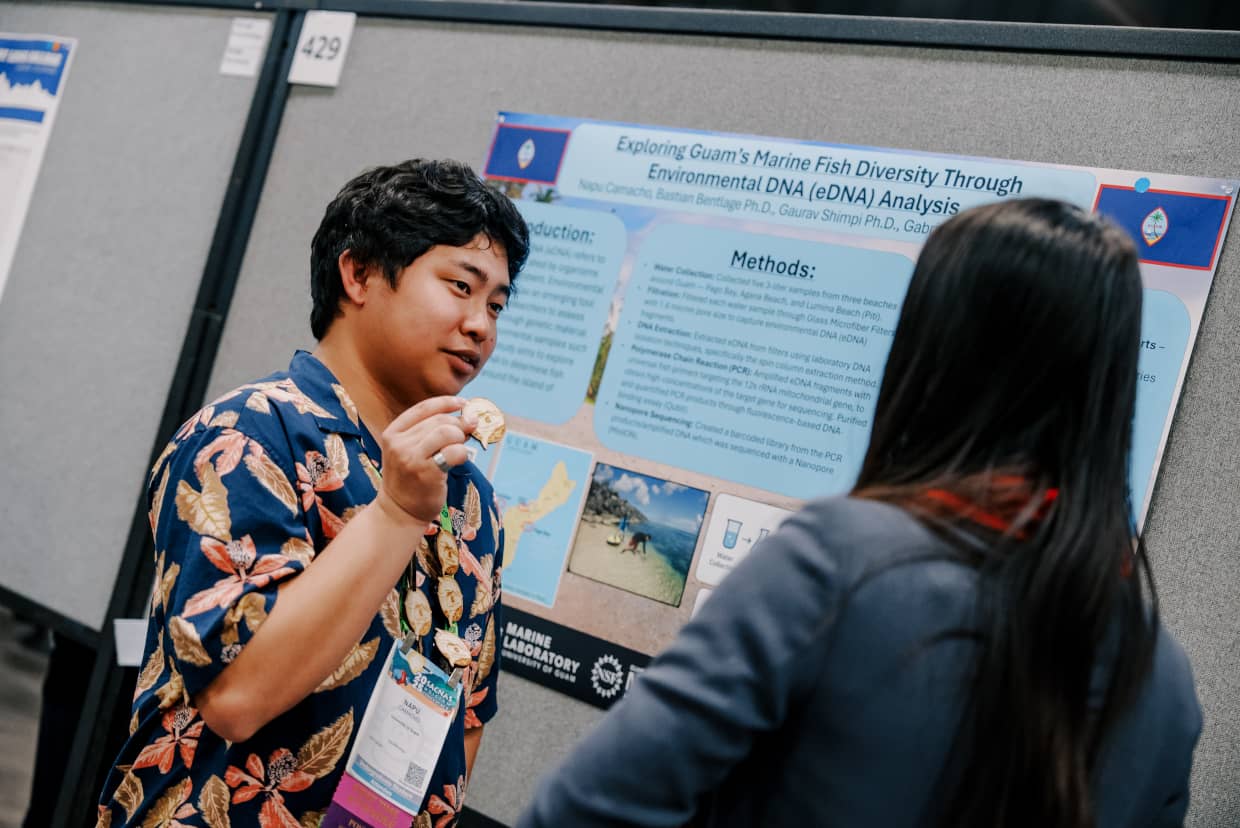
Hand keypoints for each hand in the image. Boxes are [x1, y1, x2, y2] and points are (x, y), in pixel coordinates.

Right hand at [375, 396, 477, 524]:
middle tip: (468, 432)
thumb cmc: (409, 479)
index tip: (463, 404)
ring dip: (460, 438)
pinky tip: (459, 460)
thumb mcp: (408, 451)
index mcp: (393, 433)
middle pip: (439, 420)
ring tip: (459, 448)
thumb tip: (465, 417)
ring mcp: (411, 458)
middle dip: (459, 424)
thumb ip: (427, 433)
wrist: (399, 511)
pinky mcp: (426, 473)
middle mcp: (399, 444)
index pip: (423, 408)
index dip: (446, 403)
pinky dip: (462, 454)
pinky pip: (454, 452)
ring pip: (447, 433)